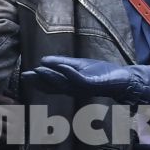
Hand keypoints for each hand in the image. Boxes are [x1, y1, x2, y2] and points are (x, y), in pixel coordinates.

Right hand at [20, 55, 149, 105]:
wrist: (123, 78)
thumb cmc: (103, 73)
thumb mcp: (80, 65)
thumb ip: (63, 63)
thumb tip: (42, 60)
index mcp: (70, 84)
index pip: (51, 84)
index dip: (38, 81)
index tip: (26, 76)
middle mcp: (74, 88)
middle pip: (54, 85)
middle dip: (40, 81)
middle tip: (26, 76)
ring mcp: (83, 87)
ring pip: (63, 83)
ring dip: (51, 76)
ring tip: (38, 69)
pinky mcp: (92, 84)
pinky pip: (78, 79)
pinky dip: (69, 73)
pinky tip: (61, 67)